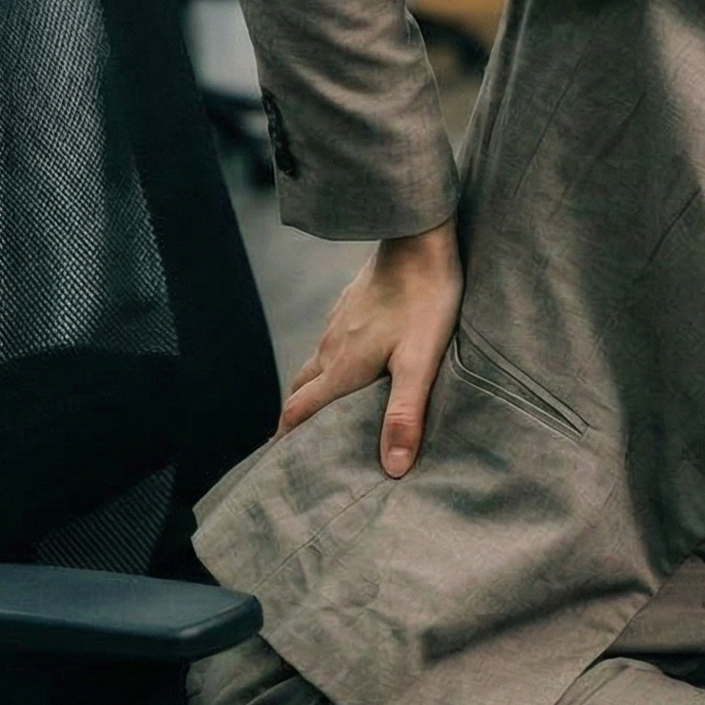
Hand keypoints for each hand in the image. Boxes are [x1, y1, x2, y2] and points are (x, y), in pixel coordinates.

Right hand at [277, 220, 461, 477]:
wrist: (418, 237)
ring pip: (313, 366)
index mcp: (342, 368)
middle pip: (300, 392)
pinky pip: (329, 345)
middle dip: (295, 421)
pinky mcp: (351, 306)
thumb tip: (393, 468)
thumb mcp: (419, 361)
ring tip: (325, 416)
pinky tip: (349, 368)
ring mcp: (338, 324)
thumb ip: (405, 414)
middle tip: (299, 447)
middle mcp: (331, 348)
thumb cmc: (424, 299)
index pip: (299, 411)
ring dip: (311, 393)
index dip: (286, 440)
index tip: (279, 465)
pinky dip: (328, 367)